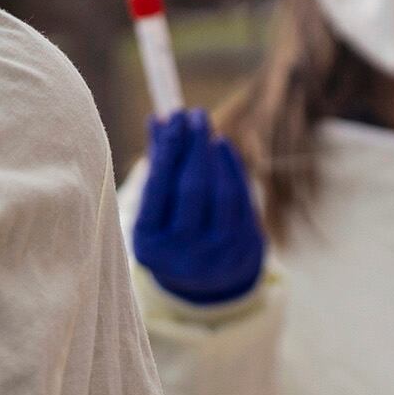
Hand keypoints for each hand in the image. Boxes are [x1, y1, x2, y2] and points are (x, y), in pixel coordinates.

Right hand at [132, 110, 265, 305]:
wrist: (205, 281)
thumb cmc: (170, 232)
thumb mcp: (155, 210)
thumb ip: (157, 167)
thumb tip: (160, 119)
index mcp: (149, 247)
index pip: (158, 189)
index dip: (167, 150)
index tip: (170, 117)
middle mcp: (183, 255)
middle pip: (191, 189)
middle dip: (192, 145)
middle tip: (192, 113)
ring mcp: (217, 254)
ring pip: (219, 192)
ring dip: (212, 153)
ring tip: (204, 126)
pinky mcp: (244, 247)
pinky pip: (240, 199)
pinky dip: (231, 168)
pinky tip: (221, 146)